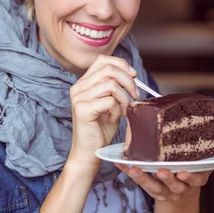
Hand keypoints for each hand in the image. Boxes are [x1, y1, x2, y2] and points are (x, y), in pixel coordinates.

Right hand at [68, 55, 139, 169]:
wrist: (89, 152)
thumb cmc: (101, 128)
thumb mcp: (111, 102)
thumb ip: (115, 86)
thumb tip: (132, 73)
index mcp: (84, 82)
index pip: (102, 60)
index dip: (121, 64)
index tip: (133, 76)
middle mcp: (78, 87)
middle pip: (109, 69)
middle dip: (128, 81)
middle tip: (135, 96)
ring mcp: (78, 97)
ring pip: (111, 84)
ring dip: (124, 98)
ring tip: (122, 111)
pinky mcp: (82, 109)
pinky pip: (110, 101)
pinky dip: (118, 110)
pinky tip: (113, 119)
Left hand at [115, 161, 213, 202]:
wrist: (180, 206)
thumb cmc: (191, 177)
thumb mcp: (205, 171)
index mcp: (196, 178)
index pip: (197, 177)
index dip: (191, 175)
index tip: (184, 171)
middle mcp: (182, 186)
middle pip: (176, 184)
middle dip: (170, 178)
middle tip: (163, 171)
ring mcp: (166, 190)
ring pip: (155, 186)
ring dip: (144, 178)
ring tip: (136, 169)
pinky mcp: (151, 190)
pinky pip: (140, 182)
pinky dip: (129, 172)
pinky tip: (120, 162)